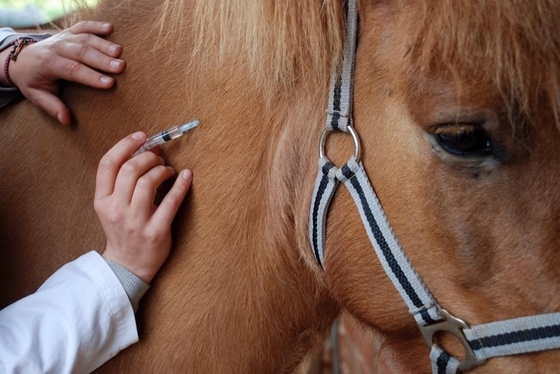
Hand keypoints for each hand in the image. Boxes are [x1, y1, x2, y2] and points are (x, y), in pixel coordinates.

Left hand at [5, 21, 125, 124]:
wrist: (21, 58)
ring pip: (85, 38)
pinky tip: (110, 28)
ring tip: (120, 53)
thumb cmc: (33, 80)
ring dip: (104, 44)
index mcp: (49, 63)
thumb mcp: (37, 96)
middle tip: (120, 67)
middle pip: (82, 52)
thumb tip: (66, 120)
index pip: (72, 69)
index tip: (109, 83)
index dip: (91, 76)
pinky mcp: (69, 32)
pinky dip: (96, 25)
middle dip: (102, 60)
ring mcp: (64, 37)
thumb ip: (52, 107)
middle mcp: (57, 47)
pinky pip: (83, 26)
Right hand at [94, 132, 191, 282]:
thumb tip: (141, 149)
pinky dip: (181, 184)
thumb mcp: (109, 207)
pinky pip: (171, 201)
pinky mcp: (156, 231)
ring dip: (162, 169)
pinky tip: (186, 176)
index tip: (141, 136)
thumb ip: (118, 182)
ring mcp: (135, 222)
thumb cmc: (121, 230)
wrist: (127, 266)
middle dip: (148, 156)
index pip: (107, 164)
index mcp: (102, 201)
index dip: (125, 145)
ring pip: (148, 181)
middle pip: (130, 169)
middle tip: (158, 156)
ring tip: (168, 170)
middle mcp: (116, 210)